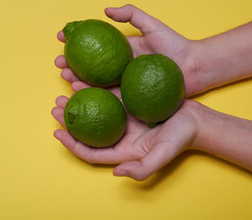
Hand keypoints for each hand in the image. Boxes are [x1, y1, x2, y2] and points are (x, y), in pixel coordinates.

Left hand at [51, 92, 200, 180]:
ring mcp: (125, 118)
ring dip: (80, 100)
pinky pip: (110, 94)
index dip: (73, 143)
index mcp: (124, 150)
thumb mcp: (163, 155)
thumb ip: (142, 169)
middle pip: (90, 129)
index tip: (57, 131)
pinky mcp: (132, 102)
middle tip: (56, 105)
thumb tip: (116, 173)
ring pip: (96, 109)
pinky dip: (97, 87)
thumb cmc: (181, 138)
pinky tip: (88, 78)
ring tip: (65, 87)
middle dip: (70, 119)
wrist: (196, 121)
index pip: (92, 151)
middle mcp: (121, 134)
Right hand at [55, 4, 199, 96]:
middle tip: (58, 62)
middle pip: (93, 65)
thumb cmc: (176, 46)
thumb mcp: (153, 25)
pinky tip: (81, 93)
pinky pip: (111, 96)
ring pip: (98, 82)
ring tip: (65, 77)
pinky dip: (95, 95)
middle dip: (73, 63)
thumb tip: (105, 10)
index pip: (97, 45)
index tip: (62, 37)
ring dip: (79, 80)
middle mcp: (123, 67)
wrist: (194, 69)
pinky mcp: (133, 97)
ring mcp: (127, 83)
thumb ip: (132, 15)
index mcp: (125, 50)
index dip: (79, 41)